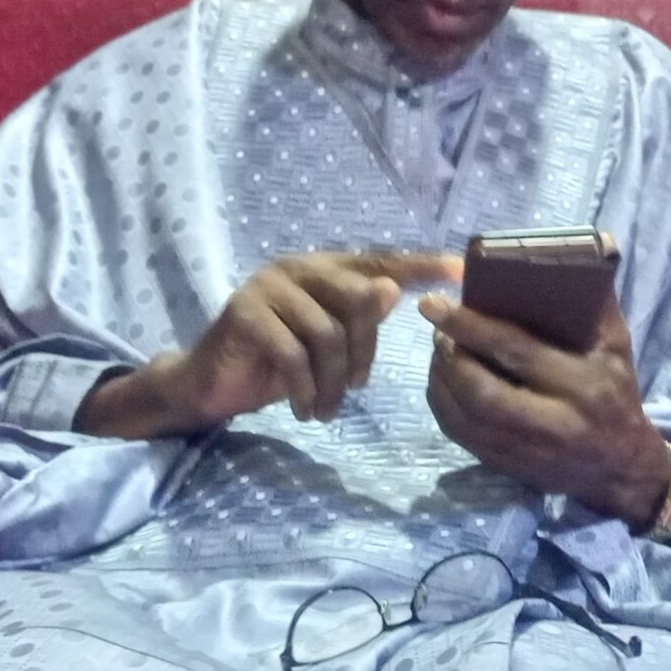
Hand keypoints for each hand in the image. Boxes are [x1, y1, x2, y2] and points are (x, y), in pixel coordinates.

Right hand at [78, 249, 460, 438]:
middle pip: (359, 300)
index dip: (420, 266)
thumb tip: (394, 292)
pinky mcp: (245, 312)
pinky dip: (305, 389)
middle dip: (364, 352)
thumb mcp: (326, 346)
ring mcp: (268, 285)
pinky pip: (294, 353)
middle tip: (356, 389)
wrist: (209, 385)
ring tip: (324, 408)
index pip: (380, 262)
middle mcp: (297, 267)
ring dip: (332, 382)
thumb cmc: (275, 365)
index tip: (461, 273)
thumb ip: (359, 322)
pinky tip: (303, 408)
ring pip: (328, 334)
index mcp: (323, 269)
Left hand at [418, 288, 670, 528]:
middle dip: (448, 356)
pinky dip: (441, 405)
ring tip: (439, 349)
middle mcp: (553, 423)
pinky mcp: (507, 466)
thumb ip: (599, 300)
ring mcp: (526, 451)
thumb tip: (593, 246)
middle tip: (437, 329)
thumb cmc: (616, 392)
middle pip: (480, 391)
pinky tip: (441, 381)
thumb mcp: (616, 345)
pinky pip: (459, 436)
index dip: (470, 326)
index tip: (435, 304)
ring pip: (463, 417)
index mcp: (583, 385)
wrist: (621, 467)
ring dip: (439, 379)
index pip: (516, 351)